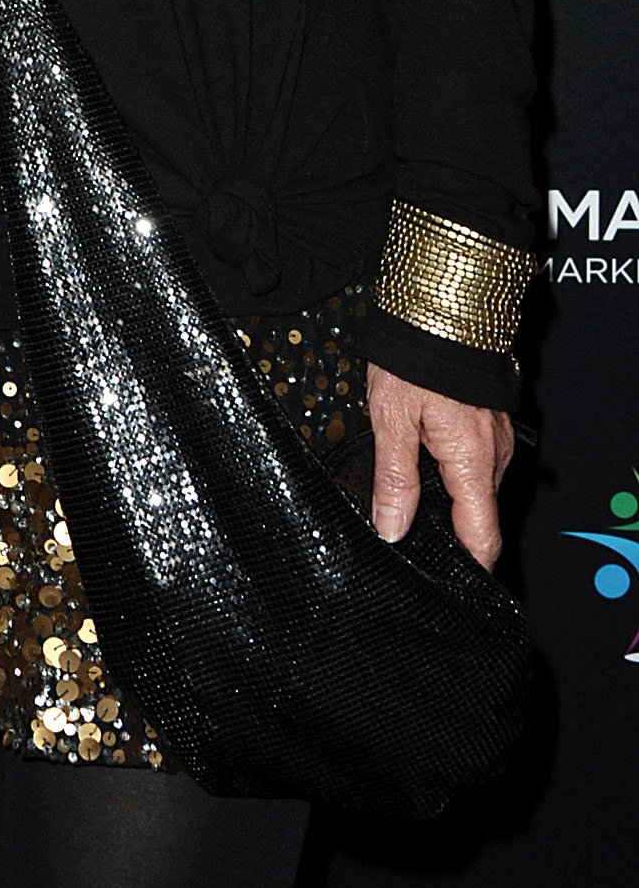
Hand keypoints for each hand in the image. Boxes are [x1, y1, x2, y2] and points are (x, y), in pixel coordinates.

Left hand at [365, 364, 513, 568]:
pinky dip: (449, 469)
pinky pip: (472, 462)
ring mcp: (496, 440)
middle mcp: (494, 456)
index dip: (463, 567)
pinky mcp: (489, 425)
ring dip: (443, 493)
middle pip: (474, 515)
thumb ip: (393, 478)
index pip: (481, 538)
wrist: (444, 307)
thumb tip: (392, 529)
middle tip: (400, 526)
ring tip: (403, 487)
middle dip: (443, 527)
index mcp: (473, 462)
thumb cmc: (417, 355)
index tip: (439, 580)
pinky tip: (420, 456)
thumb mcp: (391, 418)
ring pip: (471, 488)